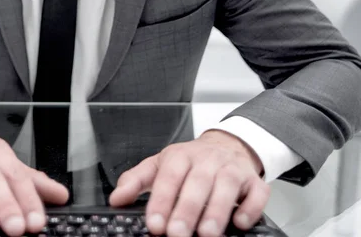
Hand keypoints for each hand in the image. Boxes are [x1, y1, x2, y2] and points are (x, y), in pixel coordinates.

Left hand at [109, 130, 268, 236]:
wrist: (227, 145)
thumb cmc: (191, 161)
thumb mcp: (159, 165)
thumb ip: (136, 181)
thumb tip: (117, 199)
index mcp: (180, 156)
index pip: (169, 177)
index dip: (161, 201)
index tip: (154, 223)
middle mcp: (207, 160)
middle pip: (197, 183)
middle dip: (187, 210)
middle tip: (176, 234)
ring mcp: (232, 169)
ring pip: (226, 187)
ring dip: (216, 212)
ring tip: (206, 234)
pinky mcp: (254, 181)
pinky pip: (257, 193)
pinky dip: (250, 208)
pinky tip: (239, 223)